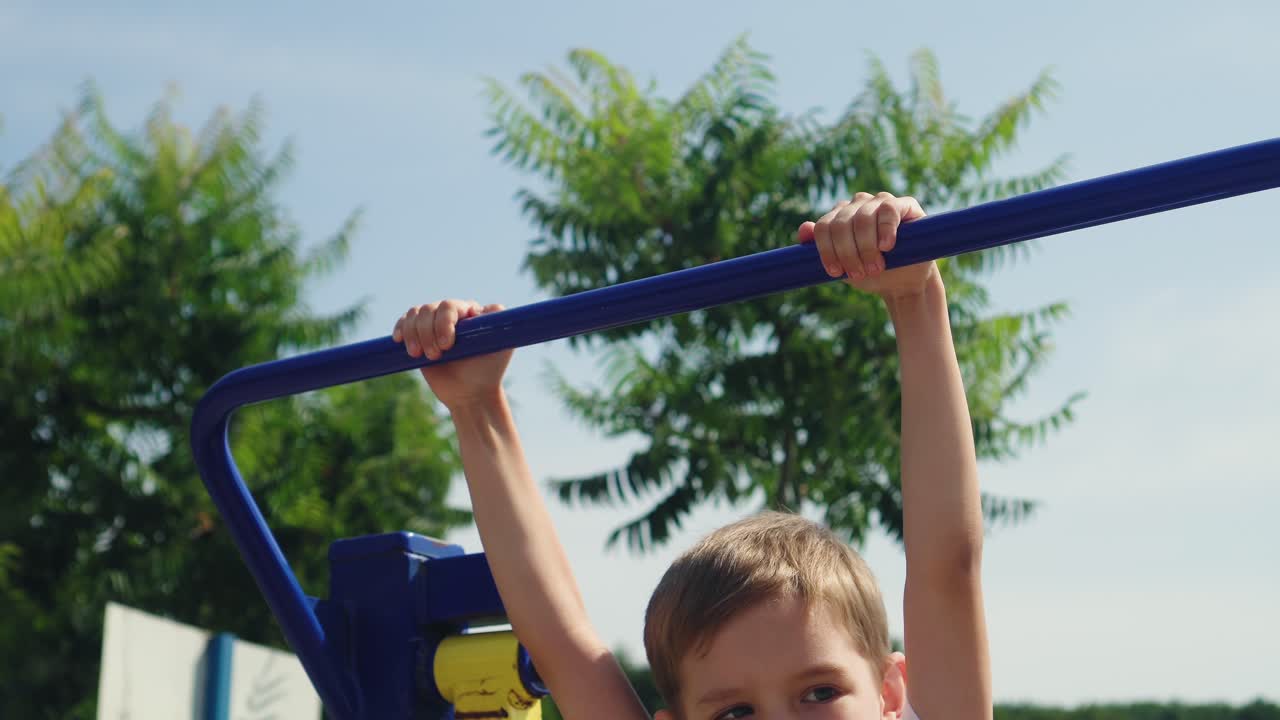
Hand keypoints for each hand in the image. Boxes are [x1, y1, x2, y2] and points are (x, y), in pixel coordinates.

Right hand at [392, 299, 512, 409]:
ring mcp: (434, 324)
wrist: (470, 394)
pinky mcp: (419, 335)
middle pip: (429, 309)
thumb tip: (495, 307)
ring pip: (415, 314)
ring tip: (420, 355)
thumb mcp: (501, 348)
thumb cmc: (488, 371)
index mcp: (471, 313)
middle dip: (428, 333)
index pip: (450, 306)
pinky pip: (404, 322)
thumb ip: (500, 327)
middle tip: (436, 356)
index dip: (444, 323)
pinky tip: (399, 340)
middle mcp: (452, 315)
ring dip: (413, 334)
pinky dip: (400, 328)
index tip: (447, 345)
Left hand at [797, 191, 937, 299]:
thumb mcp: (842, 267)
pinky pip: (889, 210)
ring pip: (862, 218)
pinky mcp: (904, 204)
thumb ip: (821, 249)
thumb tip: (804, 229)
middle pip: (841, 224)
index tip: (836, 273)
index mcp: (839, 216)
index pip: (823, 227)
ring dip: (867, 247)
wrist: (903, 282)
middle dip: (848, 253)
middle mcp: (857, 205)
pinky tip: (886, 246)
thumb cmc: (870, 273)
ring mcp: (880, 201)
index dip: (827, 251)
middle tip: (860, 274)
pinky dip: (885, 229)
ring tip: (875, 267)